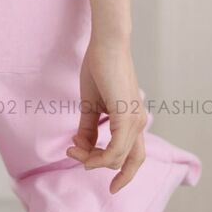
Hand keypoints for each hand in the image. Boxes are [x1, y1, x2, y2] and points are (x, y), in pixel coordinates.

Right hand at [66, 36, 146, 193]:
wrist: (107, 44)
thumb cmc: (100, 68)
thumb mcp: (91, 104)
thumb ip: (88, 128)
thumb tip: (81, 148)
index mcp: (133, 120)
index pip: (130, 155)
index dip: (112, 167)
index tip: (81, 158)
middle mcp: (138, 123)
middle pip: (128, 162)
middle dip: (102, 168)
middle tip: (78, 158)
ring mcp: (135, 120)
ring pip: (117, 158)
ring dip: (93, 159)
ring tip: (73, 149)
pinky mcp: (126, 116)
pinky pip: (115, 150)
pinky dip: (98, 155)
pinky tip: (80, 147)